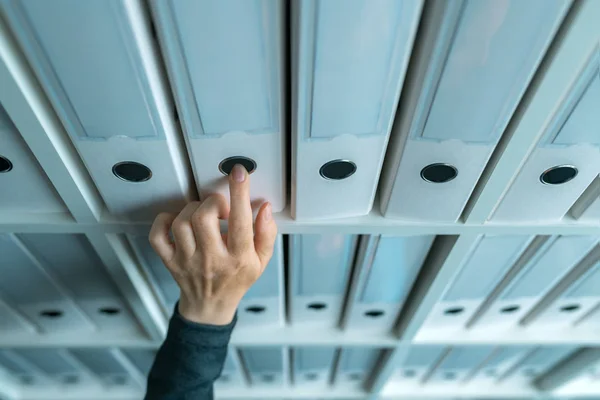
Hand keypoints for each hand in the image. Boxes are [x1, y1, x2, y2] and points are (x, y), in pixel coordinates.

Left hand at [149, 164, 277, 324]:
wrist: (210, 307)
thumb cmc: (237, 280)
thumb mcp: (261, 261)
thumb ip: (266, 234)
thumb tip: (264, 207)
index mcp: (238, 259)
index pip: (240, 221)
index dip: (240, 192)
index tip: (239, 172)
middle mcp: (211, 260)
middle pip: (204, 217)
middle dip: (213, 202)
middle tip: (219, 207)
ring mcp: (187, 261)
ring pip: (181, 222)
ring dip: (192, 209)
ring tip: (202, 215)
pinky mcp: (170, 261)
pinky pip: (157, 235)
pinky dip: (164, 221)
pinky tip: (177, 221)